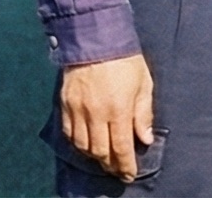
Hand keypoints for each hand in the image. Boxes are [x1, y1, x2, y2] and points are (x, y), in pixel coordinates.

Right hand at [60, 52, 154, 181]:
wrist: (95, 37)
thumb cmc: (125, 59)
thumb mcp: (144, 83)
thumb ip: (144, 113)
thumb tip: (146, 139)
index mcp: (118, 108)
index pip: (121, 147)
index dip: (125, 165)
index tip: (129, 174)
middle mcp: (96, 113)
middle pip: (101, 151)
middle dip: (110, 165)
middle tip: (118, 170)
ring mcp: (78, 110)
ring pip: (83, 146)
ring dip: (95, 156)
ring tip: (104, 159)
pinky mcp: (65, 105)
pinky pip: (69, 134)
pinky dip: (78, 144)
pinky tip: (87, 145)